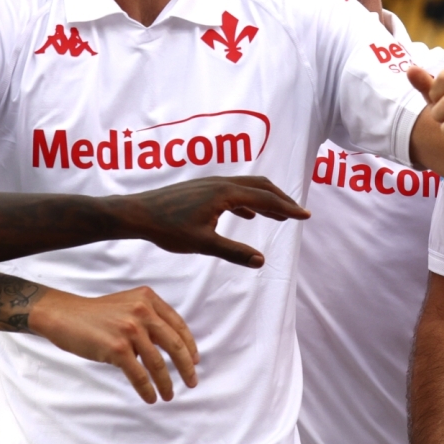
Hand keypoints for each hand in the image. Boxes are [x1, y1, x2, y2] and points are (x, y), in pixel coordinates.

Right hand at [30, 285, 199, 402]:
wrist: (64, 316)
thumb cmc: (96, 314)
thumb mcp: (128, 305)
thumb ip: (149, 318)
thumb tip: (173, 348)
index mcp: (148, 299)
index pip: (177, 325)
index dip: (189, 345)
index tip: (195, 361)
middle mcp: (142, 311)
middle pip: (174, 345)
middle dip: (186, 367)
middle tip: (192, 382)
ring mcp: (130, 330)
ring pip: (158, 364)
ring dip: (166, 383)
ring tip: (169, 395)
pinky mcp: (117, 348)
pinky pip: (139, 374)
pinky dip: (147, 389)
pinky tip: (151, 397)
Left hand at [118, 176, 308, 267]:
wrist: (136, 213)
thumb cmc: (167, 229)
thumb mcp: (203, 244)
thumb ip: (234, 252)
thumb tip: (262, 261)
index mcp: (225, 193)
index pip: (265, 198)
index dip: (288, 208)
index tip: (306, 216)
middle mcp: (221, 183)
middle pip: (260, 186)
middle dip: (281, 199)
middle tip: (298, 213)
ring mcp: (211, 183)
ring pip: (247, 187)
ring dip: (265, 199)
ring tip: (279, 214)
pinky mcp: (202, 188)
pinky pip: (233, 190)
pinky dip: (248, 200)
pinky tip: (247, 214)